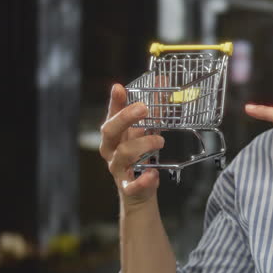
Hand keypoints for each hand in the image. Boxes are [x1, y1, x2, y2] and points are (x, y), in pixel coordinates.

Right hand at [100, 84, 164, 207]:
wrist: (139, 190)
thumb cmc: (140, 156)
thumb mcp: (146, 131)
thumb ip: (154, 110)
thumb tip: (163, 82)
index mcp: (115, 134)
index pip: (112, 114)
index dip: (115, 101)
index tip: (119, 87)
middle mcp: (111, 149)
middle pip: (110, 130)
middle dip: (126, 117)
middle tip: (145, 108)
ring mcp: (117, 168)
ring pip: (123, 153)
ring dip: (143, 144)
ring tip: (160, 140)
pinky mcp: (128, 187)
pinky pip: (131, 185)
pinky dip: (143, 180)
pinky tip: (153, 173)